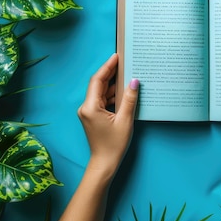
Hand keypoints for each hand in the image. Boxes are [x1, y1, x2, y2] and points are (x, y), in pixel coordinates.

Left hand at [76, 53, 138, 178]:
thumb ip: (129, 99)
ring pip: (100, 92)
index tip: (116, 56)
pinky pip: (102, 100)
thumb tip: (134, 81)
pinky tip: (123, 91)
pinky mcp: (93, 116)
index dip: (107, 67)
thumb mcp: (125, 121)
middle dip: (110, 73)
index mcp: (90, 107)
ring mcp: (88, 112)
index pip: (98, 80)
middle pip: (98, 84)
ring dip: (112, 84)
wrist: (104, 164)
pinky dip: (112, 94)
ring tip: (126, 74)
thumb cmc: (114, 145)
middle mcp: (86, 107)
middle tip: (123, 62)